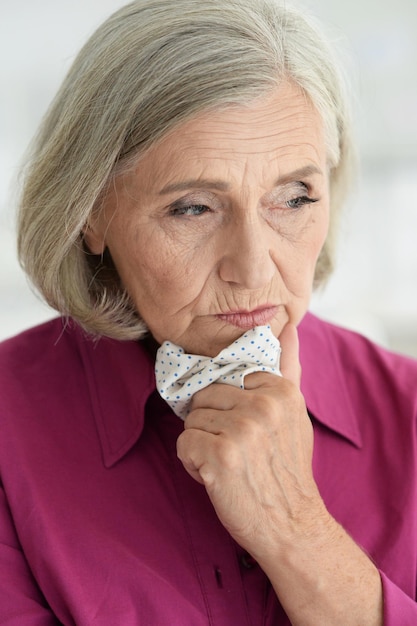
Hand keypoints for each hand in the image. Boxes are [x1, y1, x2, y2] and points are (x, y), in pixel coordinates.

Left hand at [176, 323, 323, 557]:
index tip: (244, 428)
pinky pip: (184, 443)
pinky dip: (193, 463)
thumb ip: (288, 367)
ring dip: (201, 445)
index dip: (227, 405)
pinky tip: (217, 477)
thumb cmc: (286, 469)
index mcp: (280, 390)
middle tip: (235, 450)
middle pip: (205, 396)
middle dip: (211, 424)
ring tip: (228, 464)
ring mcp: (241, 430)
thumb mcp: (294, 413)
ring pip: (192, 420)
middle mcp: (262, 405)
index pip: (225, 377)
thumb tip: (287, 327)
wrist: (291, 524)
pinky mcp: (220, 456)